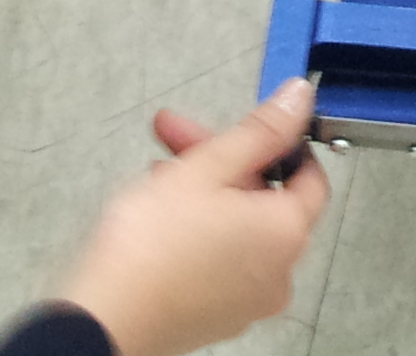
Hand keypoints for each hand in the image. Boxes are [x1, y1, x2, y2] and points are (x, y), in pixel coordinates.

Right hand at [57, 79, 331, 355]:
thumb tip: (299, 98)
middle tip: (177, 134)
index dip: (283, 143)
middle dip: (222, 158)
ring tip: (158, 170)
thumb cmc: (151, 246)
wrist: (105, 317)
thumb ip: (259, 130)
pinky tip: (159, 212)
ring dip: (205, 190)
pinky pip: (220, 259)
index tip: (252, 123)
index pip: (310, 177)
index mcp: (286, 233)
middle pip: (264, 198)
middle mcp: (278, 273)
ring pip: (238, 227)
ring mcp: (247, 300)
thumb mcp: (207, 167)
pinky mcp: (215, 315)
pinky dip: (200, 230)